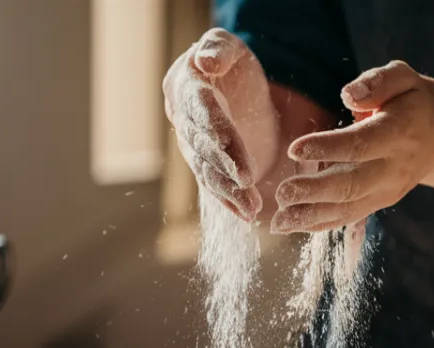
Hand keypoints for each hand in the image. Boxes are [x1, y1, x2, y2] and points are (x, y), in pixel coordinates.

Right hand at [163, 28, 273, 220]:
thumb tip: (205, 61)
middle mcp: (182, 118)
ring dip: (228, 191)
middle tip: (248, 184)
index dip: (217, 133)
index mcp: (185, 86)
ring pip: (206, 170)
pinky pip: (212, 183)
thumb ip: (218, 48)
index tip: (234, 152)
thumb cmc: (231, 62)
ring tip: (252, 208)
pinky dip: (227, 200)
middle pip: (202, 145)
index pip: (201, 111)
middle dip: (225, 167)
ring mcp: (190, 143)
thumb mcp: (228, 46)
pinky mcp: (204, 162)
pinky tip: (244, 215)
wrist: (232, 85)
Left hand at [272, 61, 433, 233]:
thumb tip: (349, 96)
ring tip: (279, 222)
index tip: (294, 149)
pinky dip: (320, 223)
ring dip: (312, 217)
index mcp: (400, 133)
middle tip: (282, 193)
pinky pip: (349, 216)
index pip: (362, 144)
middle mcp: (394, 168)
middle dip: (316, 192)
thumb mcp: (404, 78)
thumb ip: (378, 82)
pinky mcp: (379, 201)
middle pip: (353, 184)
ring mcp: (387, 189)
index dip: (329, 148)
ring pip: (349, 208)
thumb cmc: (413, 101)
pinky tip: (293, 226)